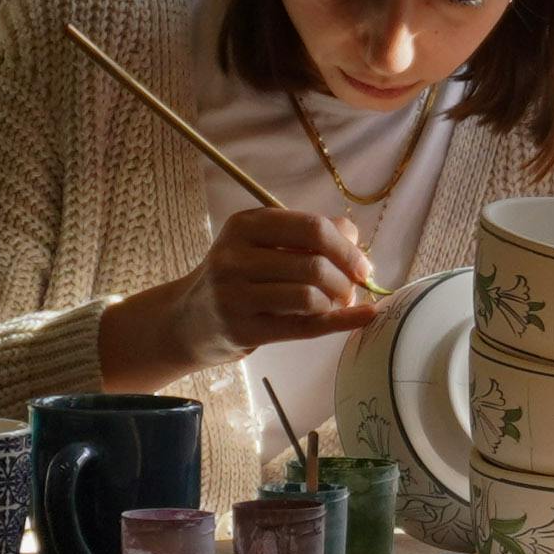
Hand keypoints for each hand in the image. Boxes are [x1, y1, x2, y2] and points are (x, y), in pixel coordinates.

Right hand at [111, 207, 375, 376]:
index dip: (346, 247)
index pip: (311, 228)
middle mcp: (235, 256)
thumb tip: (353, 237)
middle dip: (345, 278)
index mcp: (245, 225)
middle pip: (314, 264)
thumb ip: (307, 234)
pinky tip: (363, 317)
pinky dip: (340, 322)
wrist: (189, 319)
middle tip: (351, 288)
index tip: (362, 265)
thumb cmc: (239, 276)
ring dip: (337, 302)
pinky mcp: (243, 329)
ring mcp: (235, 294)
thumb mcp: (261, 243)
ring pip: (310, 296)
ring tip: (336, 303)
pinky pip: (304, 326)